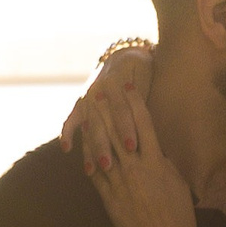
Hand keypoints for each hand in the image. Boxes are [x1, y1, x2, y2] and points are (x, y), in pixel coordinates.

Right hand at [61, 46, 153, 164]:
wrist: (126, 55)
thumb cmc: (144, 74)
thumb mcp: (148, 82)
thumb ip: (146, 105)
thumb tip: (159, 134)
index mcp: (118, 84)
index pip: (122, 110)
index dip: (127, 128)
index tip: (133, 147)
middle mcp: (99, 91)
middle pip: (101, 122)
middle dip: (105, 146)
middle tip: (109, 166)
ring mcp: (87, 98)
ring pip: (88, 126)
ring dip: (89, 149)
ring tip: (91, 171)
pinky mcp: (79, 103)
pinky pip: (71, 119)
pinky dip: (67, 133)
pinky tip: (66, 149)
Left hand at [84, 86, 197, 226]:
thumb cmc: (179, 216)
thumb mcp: (178, 184)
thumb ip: (165, 165)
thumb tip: (157, 152)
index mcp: (156, 163)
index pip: (144, 124)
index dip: (135, 103)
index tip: (128, 86)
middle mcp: (136, 168)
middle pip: (118, 130)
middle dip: (109, 108)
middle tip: (100, 90)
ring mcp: (120, 183)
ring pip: (102, 148)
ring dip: (95, 126)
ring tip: (88, 110)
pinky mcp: (109, 198)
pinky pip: (94, 173)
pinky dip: (88, 156)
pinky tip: (82, 144)